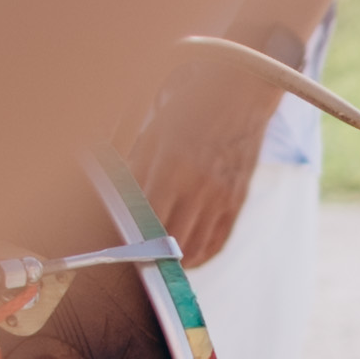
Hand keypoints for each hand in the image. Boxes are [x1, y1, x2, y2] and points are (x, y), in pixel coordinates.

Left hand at [121, 33, 291, 260]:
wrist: (243, 94)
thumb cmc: (191, 108)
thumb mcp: (155, 132)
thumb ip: (135, 170)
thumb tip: (116, 201)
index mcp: (174, 166)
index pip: (146, 221)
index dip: (131, 240)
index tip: (118, 248)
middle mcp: (200, 186)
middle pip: (170, 243)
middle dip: (150, 255)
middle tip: (134, 258)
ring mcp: (223, 197)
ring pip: (194, 250)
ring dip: (174, 263)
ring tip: (157, 262)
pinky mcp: (237, 202)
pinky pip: (218, 243)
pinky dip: (199, 257)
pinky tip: (185, 259)